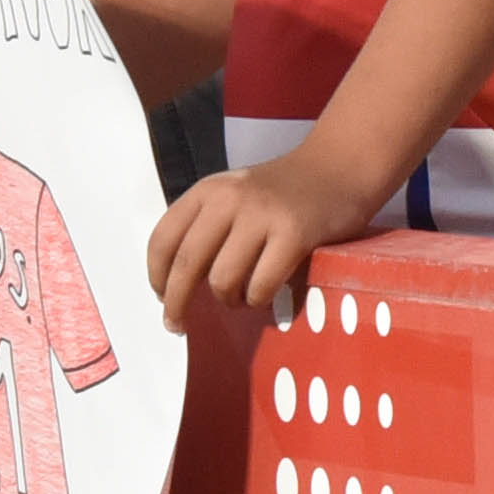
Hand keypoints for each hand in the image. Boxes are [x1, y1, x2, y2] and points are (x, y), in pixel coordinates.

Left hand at [149, 153, 331, 311]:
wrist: (337, 168)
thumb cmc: (282, 192)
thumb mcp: (234, 196)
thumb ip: (207, 228)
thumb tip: (179, 284)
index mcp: (208, 191)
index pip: (163, 239)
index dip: (156, 276)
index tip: (162, 298)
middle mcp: (229, 199)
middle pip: (187, 265)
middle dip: (177, 304)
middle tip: (177, 325)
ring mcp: (262, 215)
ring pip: (223, 280)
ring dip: (229, 300)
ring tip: (241, 297)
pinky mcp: (294, 234)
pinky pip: (261, 286)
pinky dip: (259, 299)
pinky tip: (267, 292)